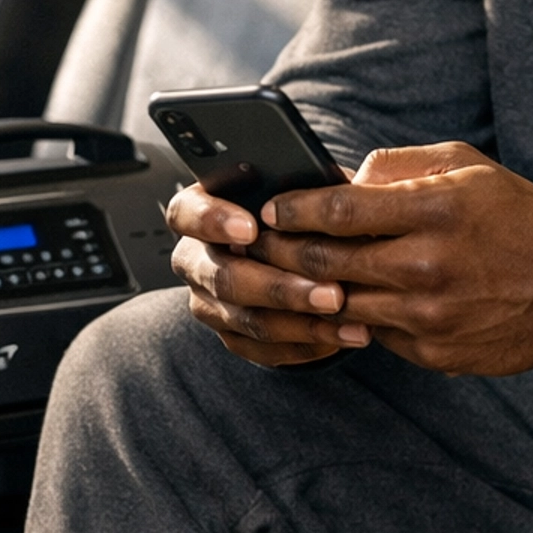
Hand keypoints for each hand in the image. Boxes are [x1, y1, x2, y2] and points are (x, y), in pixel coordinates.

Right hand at [168, 175, 373, 369]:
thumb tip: (338, 188)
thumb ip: (306, 184)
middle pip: (224, 278)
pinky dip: (304, 343)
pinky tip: (339, 334)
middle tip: (331, 292)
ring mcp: (209, 302)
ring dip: (302, 322)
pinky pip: (262, 348)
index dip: (213, 221)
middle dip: (281, 288)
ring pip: (248, 319)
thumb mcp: (300, 186)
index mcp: (200, 211)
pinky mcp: (231, 335)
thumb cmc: (298, 210)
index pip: (186, 213)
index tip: (251, 228)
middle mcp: (196, 260)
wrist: (305, 249)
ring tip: (346, 315)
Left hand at [256, 142, 532, 377]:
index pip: (338, 210)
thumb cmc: (518, 216)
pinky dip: (354, 319)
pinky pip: (374, 334)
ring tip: (285, 278)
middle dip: (281, 253)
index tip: (270, 208)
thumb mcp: (465, 166)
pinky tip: (341, 305)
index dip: (292, 208)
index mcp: (434, 211)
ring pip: (341, 306)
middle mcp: (426, 266)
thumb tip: (341, 180)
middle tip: (257, 245)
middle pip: (325, 264)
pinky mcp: (433, 352)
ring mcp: (429, 315)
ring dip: (307, 294)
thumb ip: (397, 167)